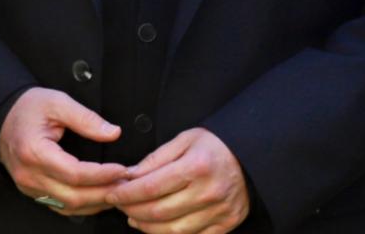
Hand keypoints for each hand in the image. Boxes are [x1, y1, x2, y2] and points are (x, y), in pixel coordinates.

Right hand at [0, 87, 126, 216]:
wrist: (2, 118)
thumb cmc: (27, 109)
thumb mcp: (57, 102)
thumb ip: (86, 118)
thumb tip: (112, 133)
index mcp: (34, 152)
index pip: (74, 173)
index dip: (102, 175)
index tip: (122, 170)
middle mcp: (29, 175)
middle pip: (73, 196)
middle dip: (104, 193)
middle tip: (126, 184)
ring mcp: (29, 187)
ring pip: (68, 206)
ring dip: (96, 203)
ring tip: (118, 191)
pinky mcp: (33, 191)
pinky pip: (61, 206)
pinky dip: (83, 205)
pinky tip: (99, 196)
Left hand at [105, 127, 249, 233]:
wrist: (251, 158)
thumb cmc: (216, 146)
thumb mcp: (185, 140)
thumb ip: (155, 159)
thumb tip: (128, 176)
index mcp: (197, 166)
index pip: (151, 187)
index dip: (126, 194)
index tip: (113, 193)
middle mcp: (209, 192)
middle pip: (158, 212)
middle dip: (132, 211)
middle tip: (120, 206)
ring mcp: (219, 212)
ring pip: (172, 231)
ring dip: (147, 227)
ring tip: (135, 218)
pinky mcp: (225, 225)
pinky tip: (159, 227)